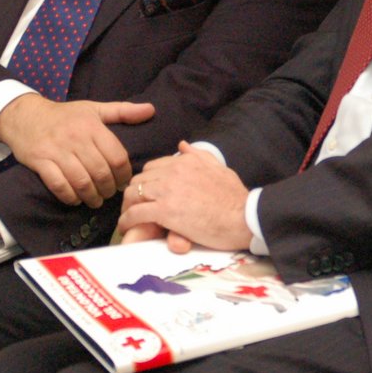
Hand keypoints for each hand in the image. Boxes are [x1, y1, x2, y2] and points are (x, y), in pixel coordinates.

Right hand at [0, 93, 154, 207]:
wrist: (26, 115)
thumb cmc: (65, 115)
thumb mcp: (94, 109)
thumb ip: (123, 111)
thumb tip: (151, 110)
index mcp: (92, 126)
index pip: (117, 157)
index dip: (124, 174)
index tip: (123, 182)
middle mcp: (76, 138)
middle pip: (101, 172)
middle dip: (109, 189)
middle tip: (110, 194)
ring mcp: (57, 151)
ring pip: (81, 182)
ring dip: (91, 197)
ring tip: (95, 200)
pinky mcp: (40, 161)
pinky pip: (59, 185)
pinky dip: (70, 197)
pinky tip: (75, 199)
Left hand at [117, 142, 252, 253]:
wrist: (244, 217)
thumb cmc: (235, 197)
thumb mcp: (219, 167)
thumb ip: (199, 155)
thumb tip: (182, 145)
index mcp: (184, 162)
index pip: (152, 168)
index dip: (147, 182)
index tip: (147, 195)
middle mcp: (172, 172)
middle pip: (139, 180)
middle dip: (134, 194)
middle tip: (135, 208)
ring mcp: (167, 191)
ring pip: (132, 194)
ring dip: (128, 207)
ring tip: (128, 219)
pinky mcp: (165, 212)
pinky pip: (136, 214)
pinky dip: (128, 221)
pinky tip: (127, 227)